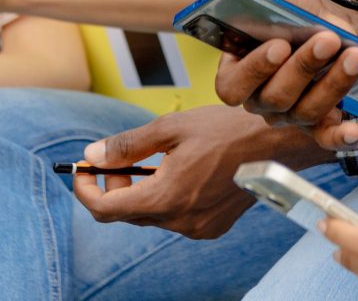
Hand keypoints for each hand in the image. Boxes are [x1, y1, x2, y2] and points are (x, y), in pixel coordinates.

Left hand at [72, 105, 329, 239]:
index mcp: (164, 198)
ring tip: (152, 159)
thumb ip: (128, 145)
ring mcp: (197, 228)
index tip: (81, 170)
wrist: (276, 145)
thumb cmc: (226, 130)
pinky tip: (179, 171)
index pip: (105, 209)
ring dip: (141, 191)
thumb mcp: (171, 128)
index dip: (85, 190)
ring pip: (152, 215)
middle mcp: (179, 222)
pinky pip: (175, 218)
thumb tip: (93, 154)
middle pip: (127, 214)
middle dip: (114, 186)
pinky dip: (166, 198)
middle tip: (116, 159)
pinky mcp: (212, 227)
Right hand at [212, 0, 357, 150]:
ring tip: (356, 55)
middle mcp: (260, 97)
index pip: (232, 85)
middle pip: (275, 97)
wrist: (323, 17)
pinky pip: (325, 137)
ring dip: (333, 84)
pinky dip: (340, 136)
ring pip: (305, 111)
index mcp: (236, 68)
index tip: (280, 46)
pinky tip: (355, 128)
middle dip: (304, 67)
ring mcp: (289, 112)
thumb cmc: (287, 3)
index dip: (254, 69)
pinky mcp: (317, 121)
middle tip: (329, 39)